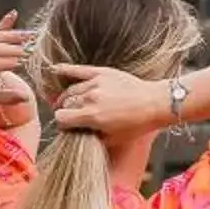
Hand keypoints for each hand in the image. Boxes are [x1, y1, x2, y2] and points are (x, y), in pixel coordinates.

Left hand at [0, 14, 33, 114]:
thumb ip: (8, 97)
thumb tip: (25, 97)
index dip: (6, 63)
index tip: (21, 63)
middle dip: (14, 49)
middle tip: (31, 51)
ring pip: (0, 37)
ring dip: (16, 36)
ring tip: (32, 36)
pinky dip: (6, 21)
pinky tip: (13, 13)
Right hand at [50, 63, 170, 136]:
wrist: (154, 103)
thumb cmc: (137, 124)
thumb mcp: (113, 139)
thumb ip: (91, 136)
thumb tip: (77, 133)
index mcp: (92, 116)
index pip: (62, 118)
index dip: (63, 124)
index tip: (67, 126)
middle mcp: (91, 98)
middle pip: (65, 104)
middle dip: (66, 111)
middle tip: (72, 116)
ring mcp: (96, 83)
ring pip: (70, 90)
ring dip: (67, 98)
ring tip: (69, 103)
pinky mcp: (102, 72)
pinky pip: (78, 70)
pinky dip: (65, 70)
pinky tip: (54, 70)